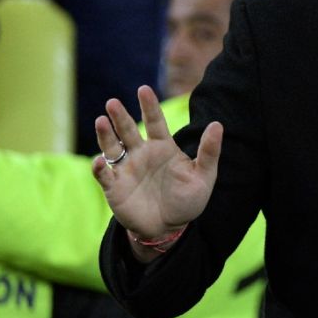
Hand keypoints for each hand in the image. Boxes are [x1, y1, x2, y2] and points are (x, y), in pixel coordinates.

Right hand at [92, 86, 222, 261]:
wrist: (170, 228)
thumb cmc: (188, 200)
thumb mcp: (204, 176)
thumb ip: (209, 151)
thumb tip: (217, 124)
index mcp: (163, 147)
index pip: (154, 121)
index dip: (149, 106)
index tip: (143, 90)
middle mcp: (141, 154)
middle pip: (128, 130)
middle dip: (120, 116)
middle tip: (113, 102)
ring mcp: (126, 169)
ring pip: (112, 147)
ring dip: (106, 135)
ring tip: (101, 120)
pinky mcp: (114, 187)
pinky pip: (104, 174)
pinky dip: (100, 167)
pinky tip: (100, 160)